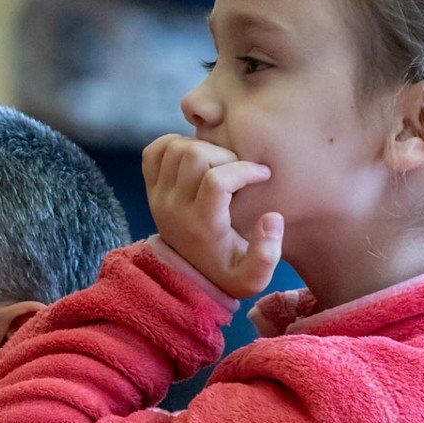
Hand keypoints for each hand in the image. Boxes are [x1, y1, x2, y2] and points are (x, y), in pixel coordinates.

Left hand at [142, 134, 282, 298]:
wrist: (192, 276)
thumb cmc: (230, 272)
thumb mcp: (253, 277)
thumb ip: (267, 254)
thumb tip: (272, 217)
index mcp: (202, 226)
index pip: (217, 181)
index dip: (244, 170)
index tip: (263, 174)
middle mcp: (175, 208)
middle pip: (194, 156)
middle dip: (224, 154)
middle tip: (239, 169)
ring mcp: (159, 196)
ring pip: (175, 148)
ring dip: (202, 147)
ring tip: (220, 164)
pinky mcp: (151, 189)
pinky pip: (153, 152)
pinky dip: (174, 145)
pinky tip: (197, 158)